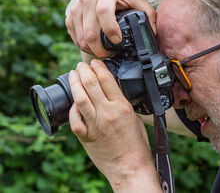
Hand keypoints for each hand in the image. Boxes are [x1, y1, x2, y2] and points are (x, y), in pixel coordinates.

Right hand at [65, 0, 155, 57]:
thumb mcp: (136, 1)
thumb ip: (148, 14)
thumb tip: (155, 33)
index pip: (104, 12)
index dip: (110, 28)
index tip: (118, 41)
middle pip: (90, 32)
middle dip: (101, 49)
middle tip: (111, 54)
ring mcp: (76, 8)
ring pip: (81, 39)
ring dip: (93, 51)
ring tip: (104, 52)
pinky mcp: (69, 17)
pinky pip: (75, 39)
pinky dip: (85, 47)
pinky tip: (95, 47)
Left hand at [69, 59, 160, 191]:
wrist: (130, 166)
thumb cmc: (136, 145)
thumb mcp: (135, 118)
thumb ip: (122, 104)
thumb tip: (112, 93)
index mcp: (122, 107)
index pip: (107, 80)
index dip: (98, 67)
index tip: (95, 62)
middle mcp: (107, 113)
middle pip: (90, 84)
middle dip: (83, 71)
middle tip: (81, 65)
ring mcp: (94, 125)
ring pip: (80, 98)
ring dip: (75, 83)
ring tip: (73, 75)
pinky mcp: (86, 137)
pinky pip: (74, 120)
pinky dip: (73, 109)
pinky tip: (73, 103)